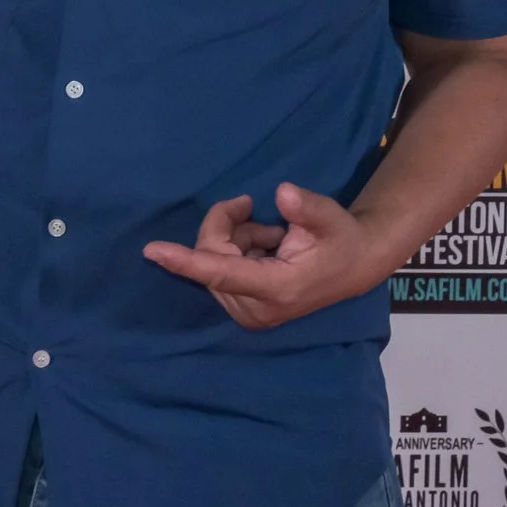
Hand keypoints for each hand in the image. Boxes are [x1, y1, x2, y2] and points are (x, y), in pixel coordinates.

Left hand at [141, 184, 387, 330]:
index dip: (186, 261)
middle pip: (212, 257)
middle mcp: (256, 308)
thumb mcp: (330, 216)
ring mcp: (247, 312)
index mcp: (277, 288)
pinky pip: (218, 270)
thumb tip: (282, 193)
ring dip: (235, 238)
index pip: (221, 273)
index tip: (153, 251)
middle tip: (249, 205)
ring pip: (212, 261)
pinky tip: (266, 246)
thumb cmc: (341, 239)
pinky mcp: (243, 309)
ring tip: (271, 234)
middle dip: (225, 225)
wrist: (353, 268)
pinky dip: (236, 249)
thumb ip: (306, 207)